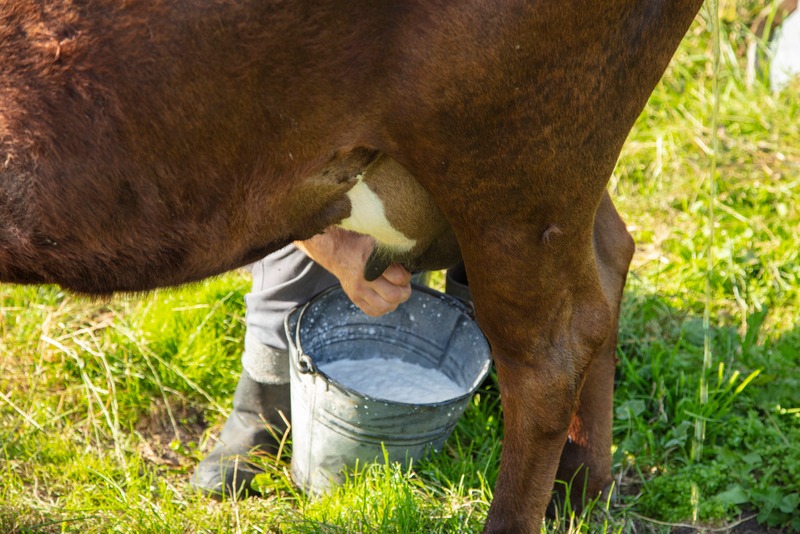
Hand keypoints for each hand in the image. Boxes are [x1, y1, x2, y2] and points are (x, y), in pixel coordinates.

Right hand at [295, 228, 411, 315]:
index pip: (399, 277)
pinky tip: (385, 299)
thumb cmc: (364, 245)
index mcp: (373, 261)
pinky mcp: (354, 297)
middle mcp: (365, 277)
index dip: (406, 277)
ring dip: (394, 302)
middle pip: (393, 296)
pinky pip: (373, 312)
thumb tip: (412, 262)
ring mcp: (358, 289)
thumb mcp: (380, 242)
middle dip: (404, 292)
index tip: (405, 274)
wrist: (339, 251)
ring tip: (395, 293)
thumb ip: (395, 251)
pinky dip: (383, 308)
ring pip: (384, 307)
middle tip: (403, 286)